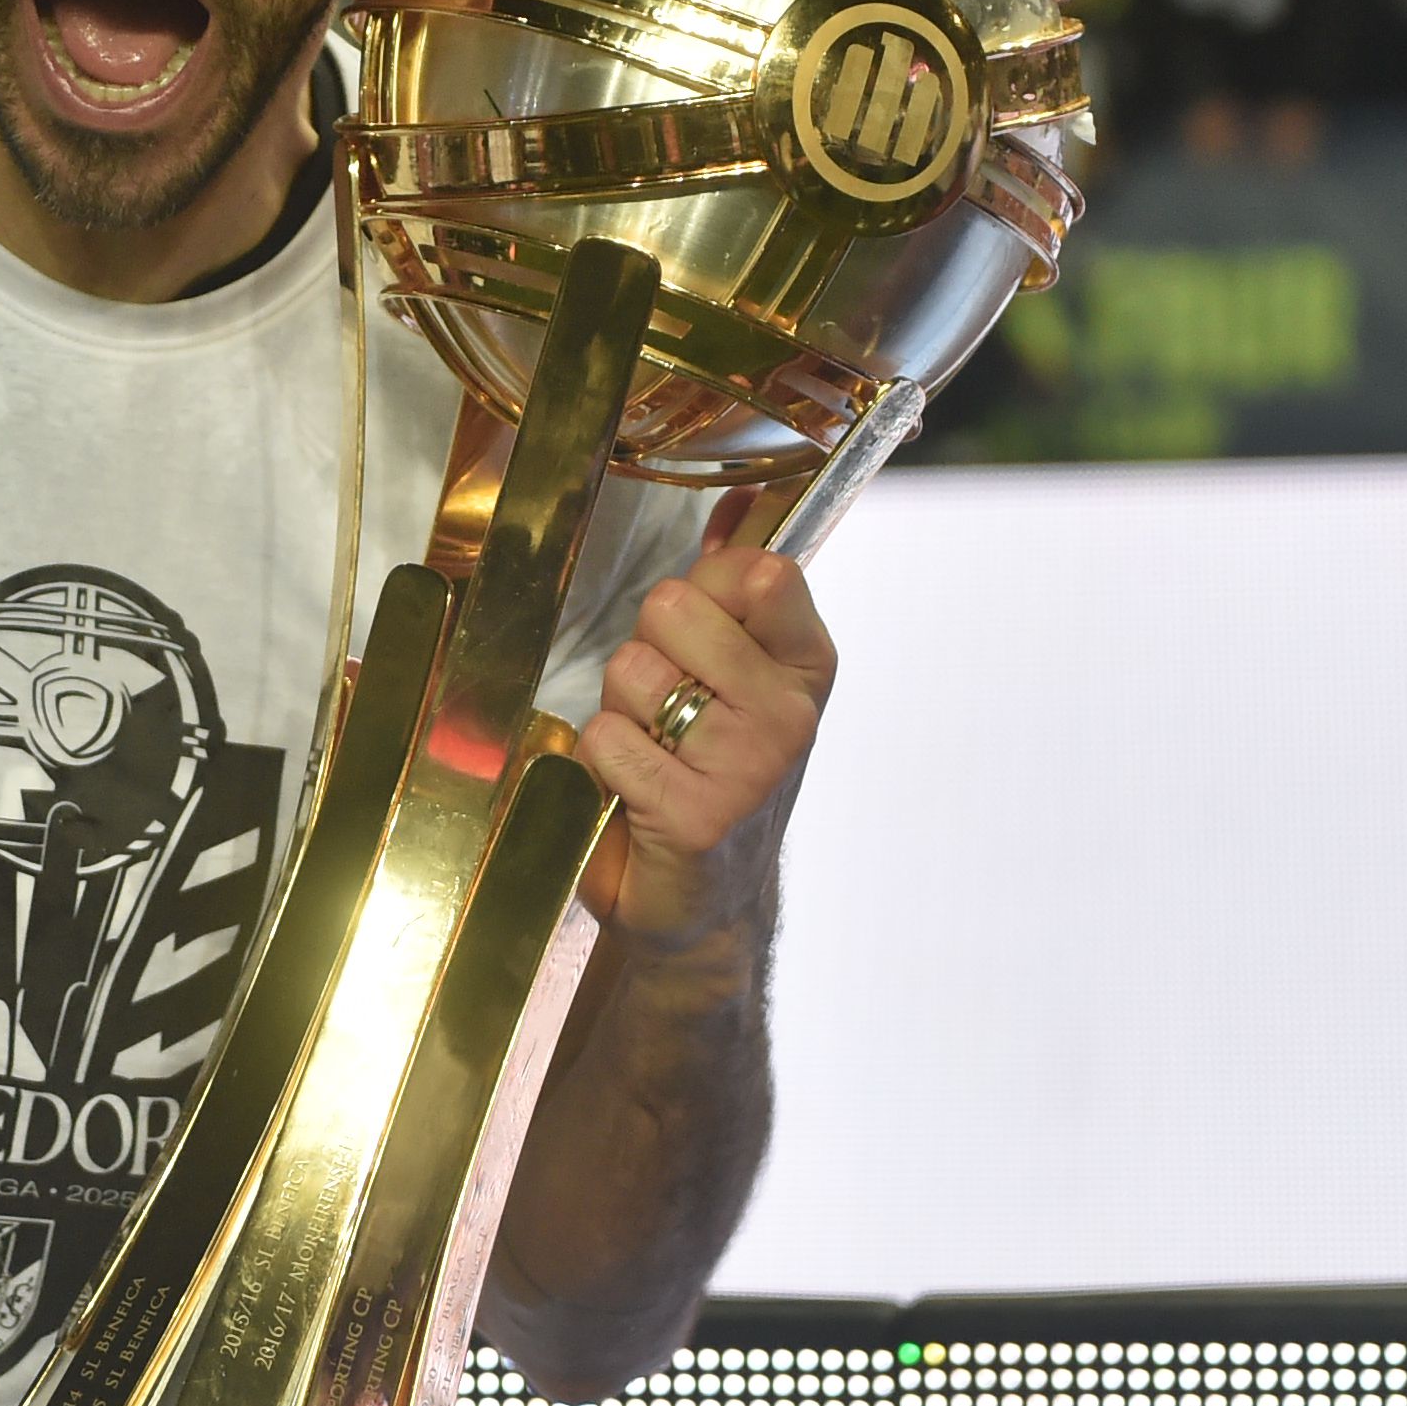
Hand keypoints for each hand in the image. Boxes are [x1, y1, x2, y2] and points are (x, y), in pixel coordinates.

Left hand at [573, 529, 835, 940]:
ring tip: (651, 754)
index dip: (704, 590)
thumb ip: (737, 591)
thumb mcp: (744, 678)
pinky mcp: (693, 813)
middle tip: (666, 710)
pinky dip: (598, 765)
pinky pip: (606, 739)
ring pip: (631, 672)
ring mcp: (746, 766)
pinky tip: (633, 796)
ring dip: (619, 711)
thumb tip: (744, 503)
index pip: (759, 571)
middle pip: (674, 607)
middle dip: (646, 651)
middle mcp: (789, 714)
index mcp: (808, 668)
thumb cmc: (713, 778)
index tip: (700, 639)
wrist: (705, 903)